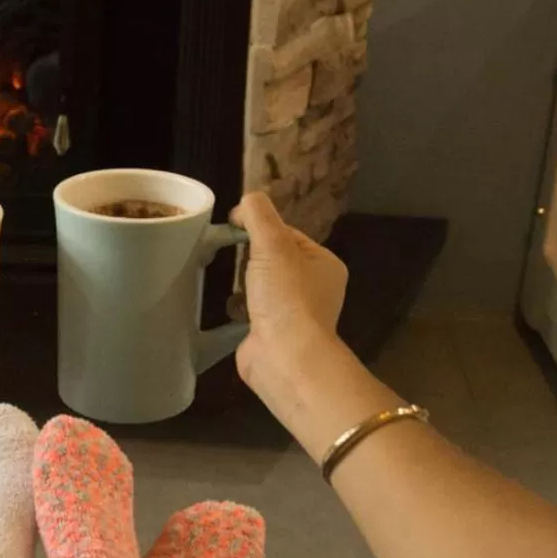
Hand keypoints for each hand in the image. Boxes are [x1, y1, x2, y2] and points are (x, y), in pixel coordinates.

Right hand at [230, 192, 348, 419]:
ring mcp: (295, 313)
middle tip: (231, 255)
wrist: (285, 356)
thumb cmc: (286, 296)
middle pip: (275, 259)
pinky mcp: (274, 334)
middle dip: (252, 257)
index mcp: (325, 264)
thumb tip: (246, 201)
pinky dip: (241, 307)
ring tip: (231, 281)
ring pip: (263, 285)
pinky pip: (253, 310)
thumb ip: (259, 215)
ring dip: (245, 283)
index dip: (261, 226)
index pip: (289, 234)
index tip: (234, 224)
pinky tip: (231, 306)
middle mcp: (315, 288)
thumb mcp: (273, 244)